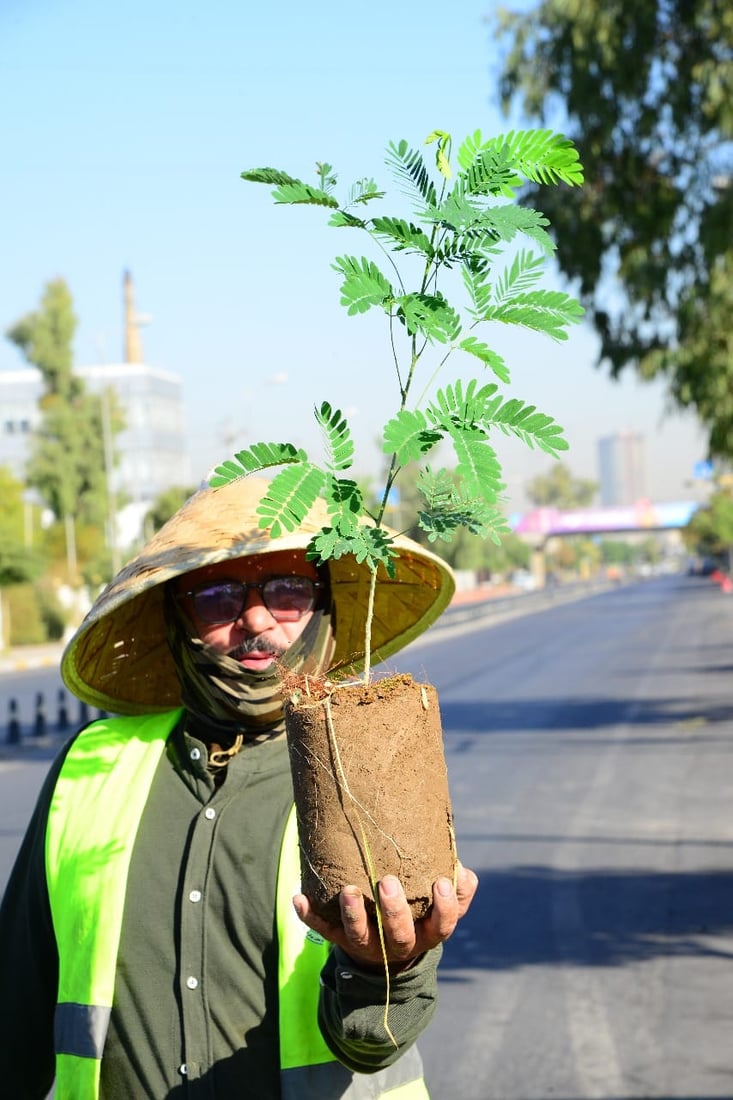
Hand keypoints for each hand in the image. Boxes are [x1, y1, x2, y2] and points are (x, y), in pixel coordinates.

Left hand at [292, 863, 477, 969]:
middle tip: (386, 882)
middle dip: (394, 911)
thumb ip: (456, 892)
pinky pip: (324, 931)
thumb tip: (461, 868)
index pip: (441, 926)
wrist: (385, 960)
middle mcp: (398, 945)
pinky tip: (299, 898)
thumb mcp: (439, 911)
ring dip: (353, 914)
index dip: (443, 908)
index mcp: (426, 934)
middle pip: (399, 936)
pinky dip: (310, 916)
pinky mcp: (341, 942)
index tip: (440, 883)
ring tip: (348, 890)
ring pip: (360, 937)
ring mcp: (368, 946)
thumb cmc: (418, 919)